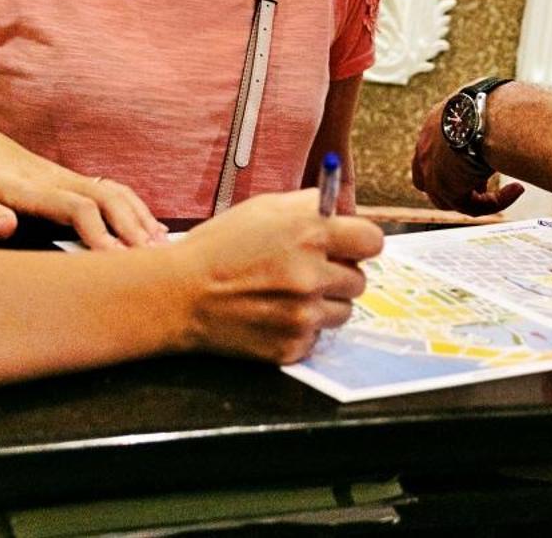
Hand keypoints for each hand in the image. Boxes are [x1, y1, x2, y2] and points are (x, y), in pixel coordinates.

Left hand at [0, 124, 165, 248]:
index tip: (115, 260)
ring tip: (162, 247)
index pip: (76, 208)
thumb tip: (5, 227)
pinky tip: (152, 231)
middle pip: (108, 197)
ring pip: (116, 192)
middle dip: (133, 226)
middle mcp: (60, 179)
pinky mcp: (75, 181)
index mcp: (34, 188)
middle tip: (154, 259)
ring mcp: (71, 178)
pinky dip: (137, 210)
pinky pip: (115, 191)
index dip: (98, 233)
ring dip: (141, 217)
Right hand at [175, 189, 383, 363]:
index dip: (360, 243)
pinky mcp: (292, 345)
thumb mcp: (265, 208)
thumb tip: (346, 212)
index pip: (372, 241)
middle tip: (311, 272)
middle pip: (360, 280)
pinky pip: (317, 336)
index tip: (349, 246)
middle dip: (340, 275)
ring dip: (324, 304)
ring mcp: (303, 315)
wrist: (179, 295)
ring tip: (288, 295)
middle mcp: (312, 274)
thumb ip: (312, 206)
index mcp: (310, 232)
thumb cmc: (220, 246)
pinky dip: (301, 328)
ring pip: (343, 312)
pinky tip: (273, 315)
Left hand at [411, 97, 524, 214]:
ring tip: (506, 189)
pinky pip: (473, 206)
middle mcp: (427, 148)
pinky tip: (516, 190)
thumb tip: (506, 112)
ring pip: (452, 198)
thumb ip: (485, 116)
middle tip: (483, 184)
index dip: (451, 163)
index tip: (474, 164)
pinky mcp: (447, 189)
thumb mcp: (483, 104)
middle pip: (431, 180)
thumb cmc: (492, 101)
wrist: (488, 112)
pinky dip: (496, 202)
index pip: (431, 152)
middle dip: (457, 185)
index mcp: (434, 124)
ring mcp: (432, 171)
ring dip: (478, 197)